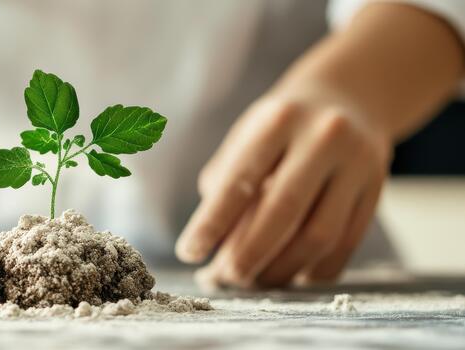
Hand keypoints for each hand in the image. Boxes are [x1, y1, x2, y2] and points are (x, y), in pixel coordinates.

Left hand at [175, 89, 392, 288]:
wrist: (349, 96)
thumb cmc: (281, 126)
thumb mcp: (248, 134)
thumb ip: (225, 181)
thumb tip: (208, 244)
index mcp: (279, 120)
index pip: (240, 180)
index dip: (211, 223)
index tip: (189, 252)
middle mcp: (323, 137)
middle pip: (283, 211)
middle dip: (248, 254)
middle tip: (223, 278)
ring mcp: (358, 163)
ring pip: (319, 235)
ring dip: (281, 270)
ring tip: (253, 281)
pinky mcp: (377, 189)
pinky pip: (346, 245)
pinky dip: (313, 271)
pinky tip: (289, 277)